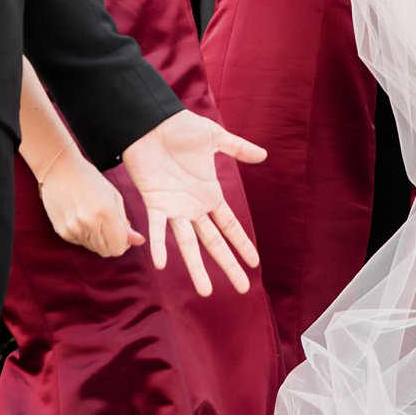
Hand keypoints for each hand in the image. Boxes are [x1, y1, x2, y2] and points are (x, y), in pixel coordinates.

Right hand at [37, 150, 143, 259]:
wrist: (60, 170)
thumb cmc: (91, 180)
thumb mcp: (114, 198)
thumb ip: (125, 223)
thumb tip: (138, 241)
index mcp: (106, 213)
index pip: (118, 248)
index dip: (124, 243)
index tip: (124, 234)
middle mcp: (88, 224)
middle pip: (106, 251)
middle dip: (112, 243)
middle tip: (112, 227)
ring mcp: (73, 229)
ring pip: (93, 248)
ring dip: (98, 239)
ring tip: (95, 218)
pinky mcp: (62, 232)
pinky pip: (80, 242)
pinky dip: (85, 236)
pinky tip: (83, 218)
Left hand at [121, 111, 263, 296]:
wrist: (151, 123)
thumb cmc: (181, 129)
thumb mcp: (215, 139)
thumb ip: (238, 149)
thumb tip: (264, 155)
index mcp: (209, 195)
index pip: (230, 226)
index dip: (241, 244)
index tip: (254, 263)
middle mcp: (193, 208)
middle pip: (214, 243)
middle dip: (228, 266)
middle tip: (242, 289)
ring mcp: (174, 208)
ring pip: (188, 245)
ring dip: (197, 268)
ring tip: (206, 291)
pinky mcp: (155, 202)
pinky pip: (157, 228)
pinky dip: (159, 245)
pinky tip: (161, 264)